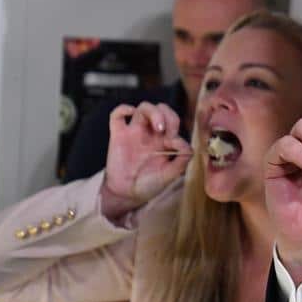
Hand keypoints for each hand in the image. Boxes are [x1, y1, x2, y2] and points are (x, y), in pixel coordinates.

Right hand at [101, 102, 191, 217]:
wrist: (128, 194)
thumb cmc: (149, 184)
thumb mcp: (170, 175)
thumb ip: (182, 160)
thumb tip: (184, 144)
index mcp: (165, 140)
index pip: (174, 122)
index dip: (177, 129)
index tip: (174, 143)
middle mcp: (151, 133)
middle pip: (161, 109)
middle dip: (167, 114)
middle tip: (166, 130)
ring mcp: (134, 132)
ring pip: (144, 107)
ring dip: (153, 112)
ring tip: (158, 127)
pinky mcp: (118, 135)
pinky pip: (116, 115)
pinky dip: (122, 109)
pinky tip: (130, 113)